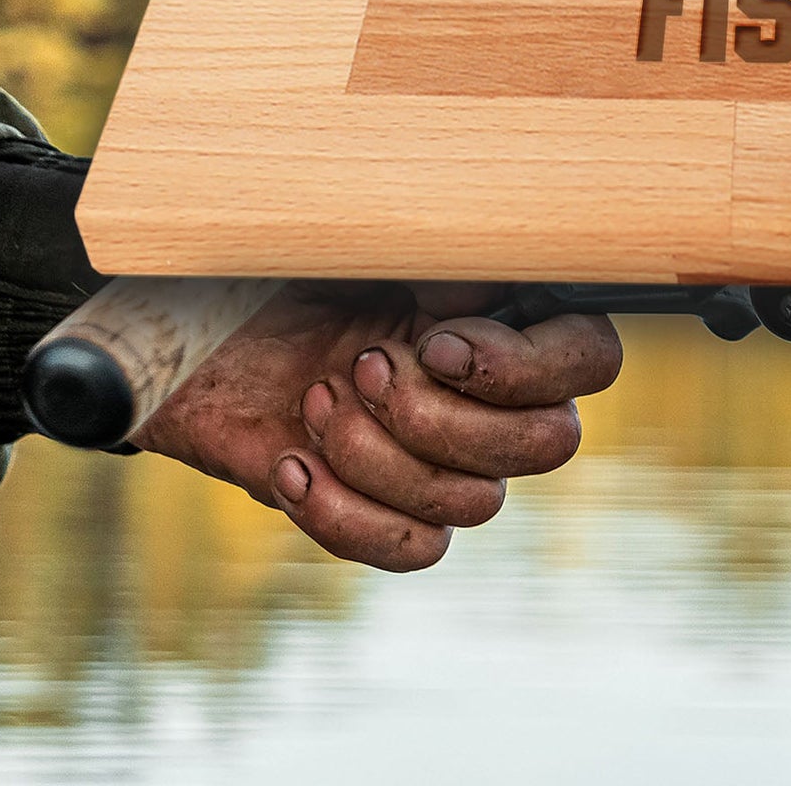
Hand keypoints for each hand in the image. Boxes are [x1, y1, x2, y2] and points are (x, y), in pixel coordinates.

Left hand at [132, 283, 620, 570]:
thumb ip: (452, 255)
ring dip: (377, 455)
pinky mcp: (392, 513)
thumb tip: (498, 293)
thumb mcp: (372, 242)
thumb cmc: (292, 269)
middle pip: (548, 444)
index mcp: (515, 315)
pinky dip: (347, 515)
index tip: (434, 339)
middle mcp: (500, 393)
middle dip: (443, 418)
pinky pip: (416, 549)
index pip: (592, 359)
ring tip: (313, 398)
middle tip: (361, 364)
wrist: (197, 332)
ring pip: (475, 502)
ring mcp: (451, 460)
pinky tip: (292, 465)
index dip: (523, 367)